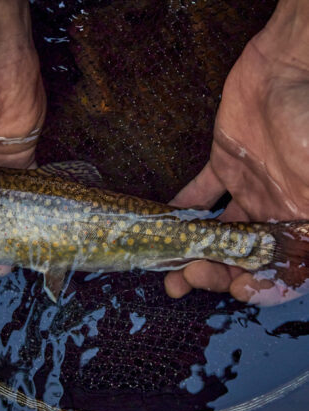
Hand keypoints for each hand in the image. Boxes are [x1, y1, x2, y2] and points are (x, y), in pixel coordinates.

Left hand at [165, 0, 308, 305]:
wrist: (287, 69)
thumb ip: (306, 225)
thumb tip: (305, 266)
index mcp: (301, 221)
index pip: (283, 269)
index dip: (262, 287)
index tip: (237, 290)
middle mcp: (276, 211)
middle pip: (242, 256)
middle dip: (213, 272)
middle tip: (186, 279)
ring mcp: (249, 190)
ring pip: (219, 232)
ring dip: (194, 251)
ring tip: (168, 270)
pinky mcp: (225, 166)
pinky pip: (201, 195)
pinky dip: (183, 211)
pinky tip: (167, 225)